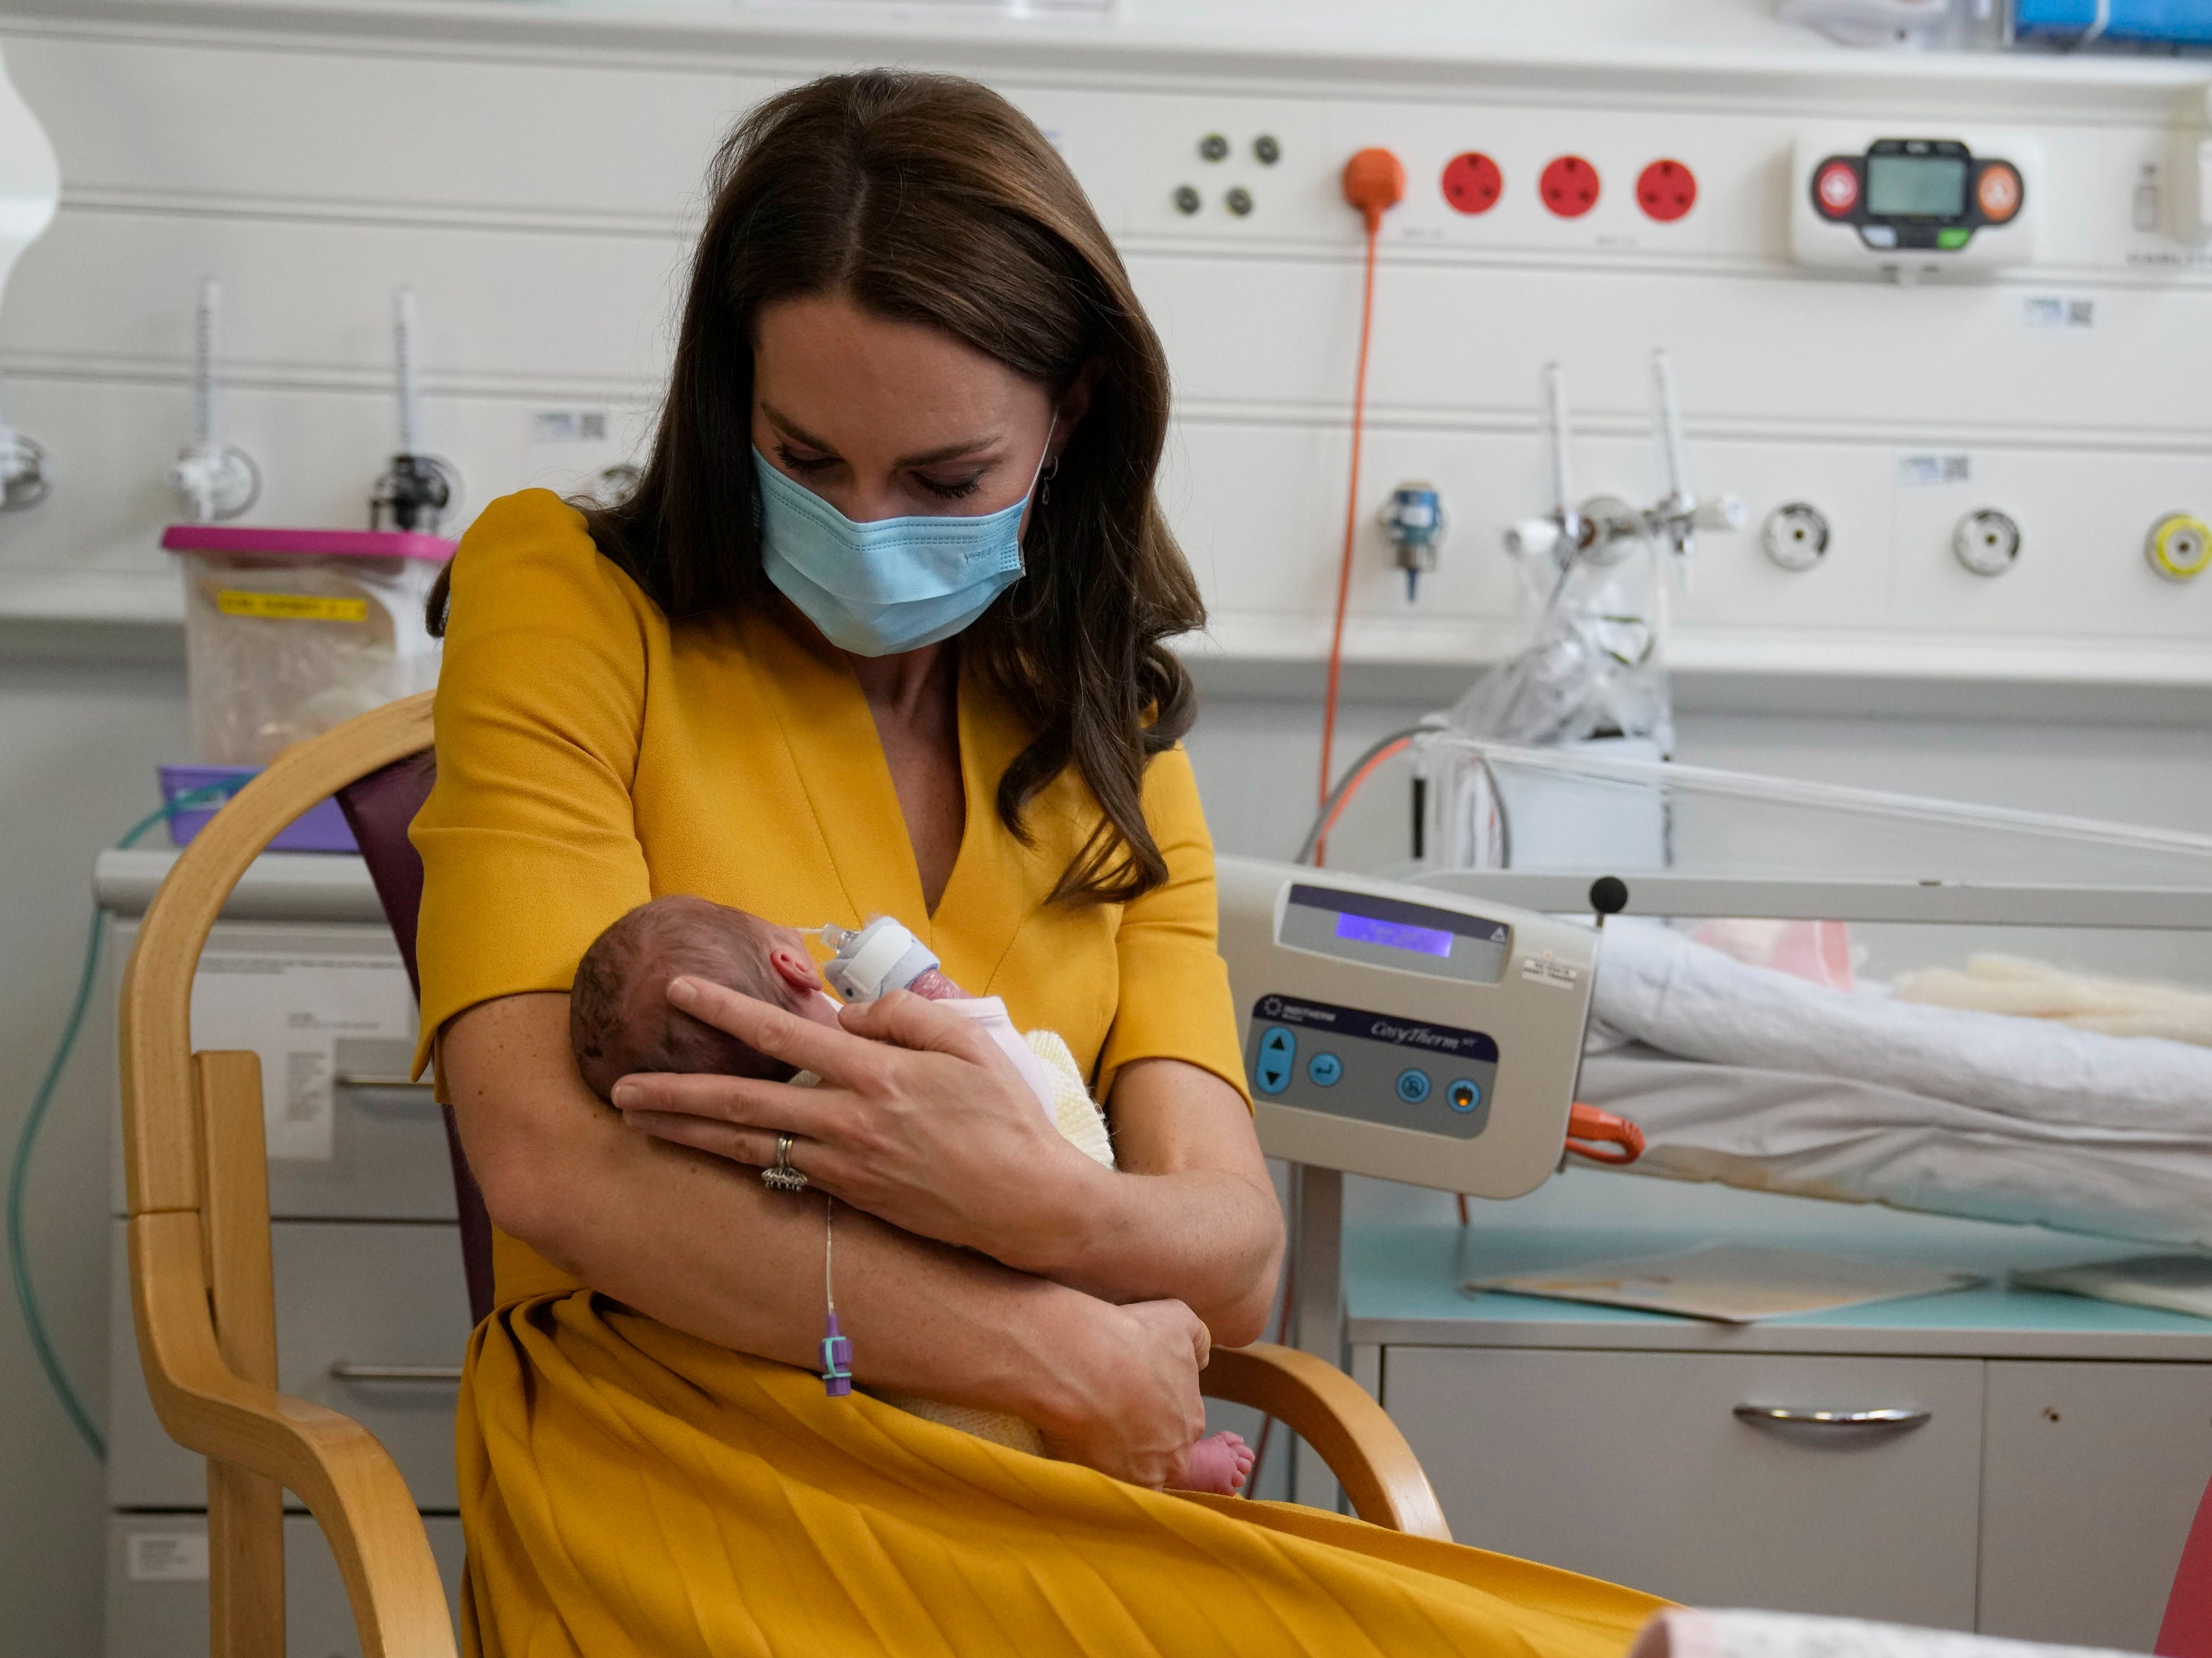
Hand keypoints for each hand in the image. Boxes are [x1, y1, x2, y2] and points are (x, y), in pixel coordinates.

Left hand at [611, 981, 1099, 1266]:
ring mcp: (844, 1167)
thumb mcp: (970, 1044)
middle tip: (618, 1089)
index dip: (726, 1010)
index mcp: (877, 1076)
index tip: (679, 989)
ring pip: (746, 1147)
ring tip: (637, 1120)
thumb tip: (848, 1016)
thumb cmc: (1007, 1118)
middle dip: (674, 1093)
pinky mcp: (849, 1197)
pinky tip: (706, 1151)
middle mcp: (848, 1123)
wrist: (1030, 1206)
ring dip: (688, 1132)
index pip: (783, 1036)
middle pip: (742, 1104)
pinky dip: (736, 1159)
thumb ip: (903, 1017)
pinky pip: (778, 1172)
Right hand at [1035, 1298, 1210, 1489]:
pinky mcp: (1111, 1487)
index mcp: (1191, 1420)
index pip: (1174, 1425)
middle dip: (1137, 1440)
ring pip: (1134, 1476)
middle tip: (1107, 1418)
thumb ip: (1198, 1339)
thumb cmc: (1130, 1337)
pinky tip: (1080, 1459)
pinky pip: (1108, 1493)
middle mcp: (1175, 1455)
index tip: (1127, 1399)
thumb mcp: (1178, 1319)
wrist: (1083, 1363)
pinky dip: (1098, 1482)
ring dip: (1117, 1463)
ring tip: (1089, 1438)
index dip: (1149, 1411)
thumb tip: (1202, 1357)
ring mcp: (1143, 1475)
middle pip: (1157, 1455)